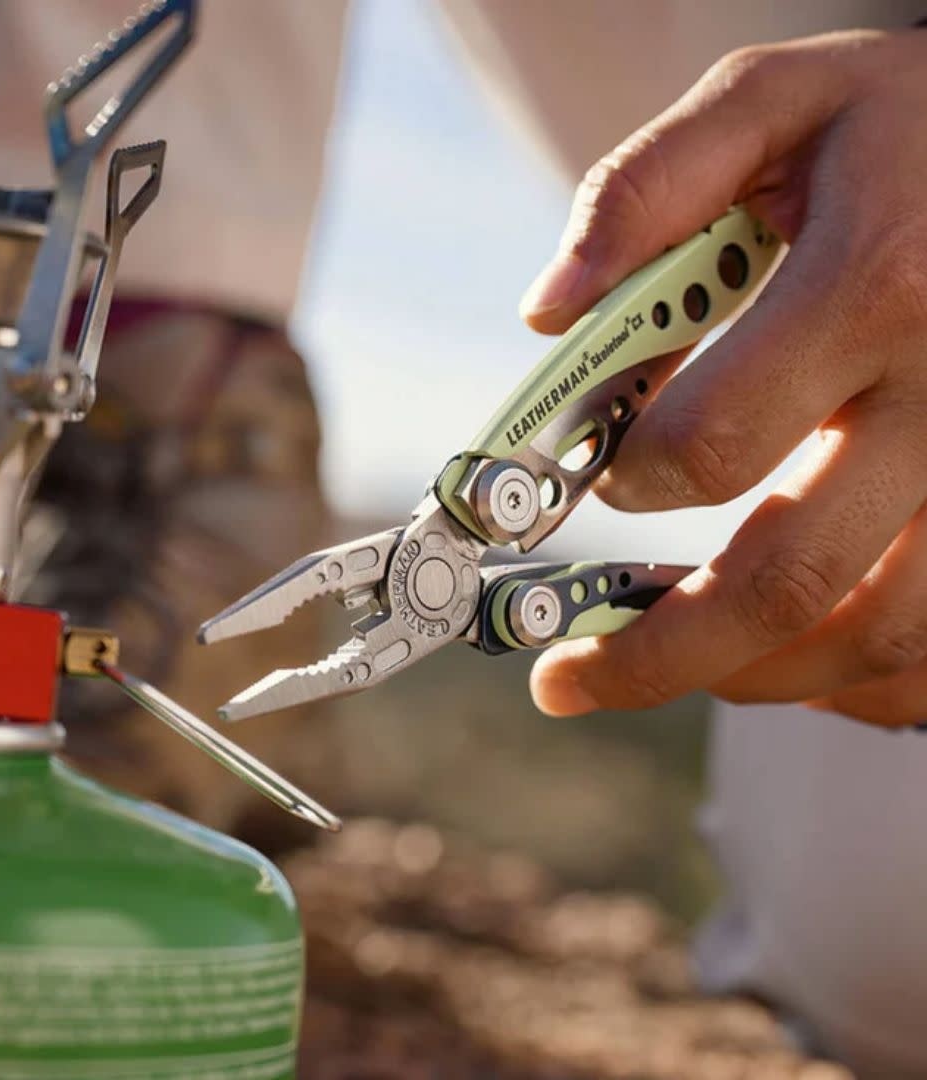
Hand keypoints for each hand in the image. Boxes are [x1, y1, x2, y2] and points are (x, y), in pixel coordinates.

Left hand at [520, 29, 926, 727]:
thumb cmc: (908, 126)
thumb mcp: (774, 102)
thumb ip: (646, 190)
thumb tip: (548, 313)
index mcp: (875, 287)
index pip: (711, 443)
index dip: (624, 481)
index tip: (588, 482)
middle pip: (789, 581)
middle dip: (656, 653)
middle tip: (568, 677)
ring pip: (876, 636)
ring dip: (749, 675)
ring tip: (663, 666)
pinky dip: (854, 678)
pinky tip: (785, 655)